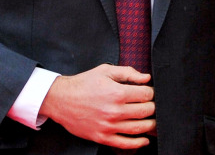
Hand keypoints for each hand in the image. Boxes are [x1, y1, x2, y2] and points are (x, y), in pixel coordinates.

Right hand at [39, 64, 154, 147]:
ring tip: (152, 121)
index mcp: (117, 92)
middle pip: (146, 111)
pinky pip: (125, 143)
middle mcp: (114, 111)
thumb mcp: (105, 71)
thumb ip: (128, 73)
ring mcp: (108, 126)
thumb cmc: (83, 84)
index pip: (146, 95)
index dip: (151, 92)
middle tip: (152, 105)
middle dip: (153, 107)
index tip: (149, 92)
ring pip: (139, 128)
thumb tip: (146, 78)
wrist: (61, 100)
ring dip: (150, 125)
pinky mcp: (102, 137)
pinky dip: (138, 143)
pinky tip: (144, 139)